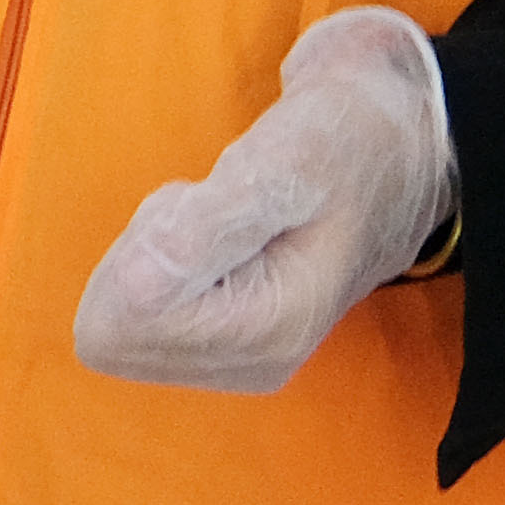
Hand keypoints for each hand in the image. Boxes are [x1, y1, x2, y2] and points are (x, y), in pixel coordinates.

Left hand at [74, 8, 451, 394]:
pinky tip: (221, 234)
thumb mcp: (284, 160)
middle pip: (113, 325)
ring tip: (225, 215)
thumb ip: (210, 225)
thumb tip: (136, 288)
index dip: (144, 248)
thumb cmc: (343, 140)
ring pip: (120, 316)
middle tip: (212, 208)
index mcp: (267, 335)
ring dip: (152, 253)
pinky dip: (160, 260)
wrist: (392, 140)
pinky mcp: (224, 344)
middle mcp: (251, 364)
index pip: (121, 319)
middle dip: (142, 255)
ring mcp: (237, 360)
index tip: (207, 205)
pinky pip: (136, 311)